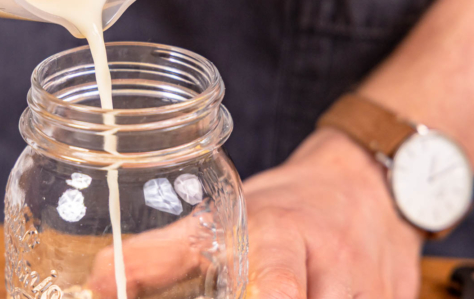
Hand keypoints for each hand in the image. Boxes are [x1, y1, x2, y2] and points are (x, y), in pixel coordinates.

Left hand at [84, 128, 422, 297]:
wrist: (368, 186)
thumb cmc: (290, 205)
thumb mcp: (230, 215)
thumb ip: (166, 252)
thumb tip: (100, 281)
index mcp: (285, 235)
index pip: (278, 282)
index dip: (273, 294)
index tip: (270, 297)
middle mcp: (337, 267)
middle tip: (248, 293)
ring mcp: (373, 291)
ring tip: (276, 287)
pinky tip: (312, 292)